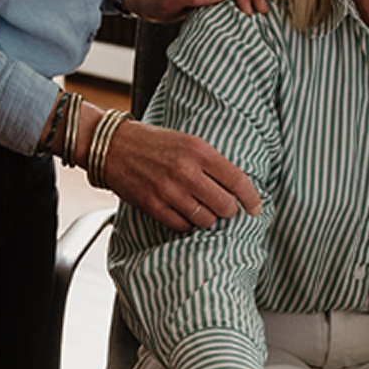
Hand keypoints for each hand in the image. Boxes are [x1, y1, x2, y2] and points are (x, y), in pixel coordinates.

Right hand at [100, 119, 262, 231]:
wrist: (113, 147)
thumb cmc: (153, 142)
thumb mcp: (188, 141)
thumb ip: (212, 162)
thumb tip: (237, 188)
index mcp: (199, 151)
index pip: (237, 180)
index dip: (251, 198)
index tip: (256, 208)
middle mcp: (186, 172)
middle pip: (225, 206)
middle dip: (228, 210)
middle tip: (224, 207)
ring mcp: (169, 191)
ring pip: (205, 220)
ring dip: (208, 218)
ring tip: (201, 208)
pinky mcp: (153, 206)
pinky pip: (182, 226)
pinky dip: (187, 223)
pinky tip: (183, 212)